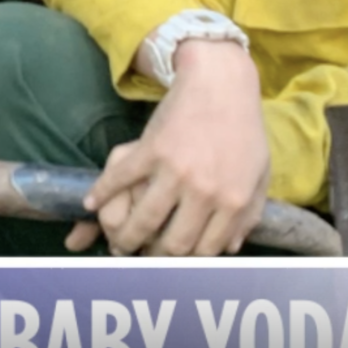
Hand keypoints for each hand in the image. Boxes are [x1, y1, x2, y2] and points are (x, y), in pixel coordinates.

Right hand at [66, 42, 269, 256]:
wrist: (221, 85)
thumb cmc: (243, 130)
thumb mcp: (258, 175)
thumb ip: (248, 214)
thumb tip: (230, 248)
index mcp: (232, 201)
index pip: (205, 250)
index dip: (186, 262)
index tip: (172, 262)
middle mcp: (203, 192)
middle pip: (172, 244)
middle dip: (154, 257)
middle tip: (141, 256)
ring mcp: (173, 172)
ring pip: (142, 220)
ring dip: (124, 237)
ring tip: (116, 242)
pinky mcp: (148, 150)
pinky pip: (118, 180)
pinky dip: (100, 194)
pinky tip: (89, 203)